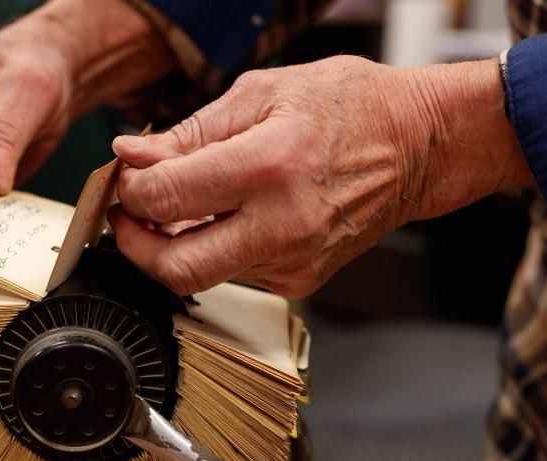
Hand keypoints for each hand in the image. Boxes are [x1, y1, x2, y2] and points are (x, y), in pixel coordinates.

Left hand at [109, 56, 532, 296]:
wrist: (419, 146)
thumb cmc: (351, 108)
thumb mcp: (264, 93)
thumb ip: (190, 132)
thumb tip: (133, 156)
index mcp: (270, 166)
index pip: (166, 199)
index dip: (131, 192)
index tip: (127, 179)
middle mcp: (282, 225)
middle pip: (175, 269)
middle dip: (135, 245)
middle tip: (129, 216)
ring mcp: (293, 261)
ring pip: (201, 275)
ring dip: (173, 245)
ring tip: (180, 206)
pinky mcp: (299, 281)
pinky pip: (234, 274)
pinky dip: (215, 248)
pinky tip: (227, 217)